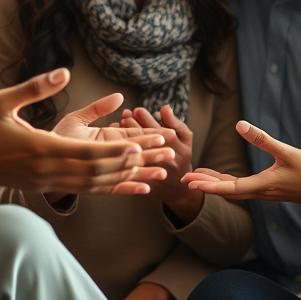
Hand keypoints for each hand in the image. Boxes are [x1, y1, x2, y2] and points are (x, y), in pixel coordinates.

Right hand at [0, 69, 168, 194]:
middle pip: (98, 172)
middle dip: (133, 166)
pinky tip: (127, 188)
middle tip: (163, 160)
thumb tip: (65, 72)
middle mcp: (48, 171)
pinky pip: (82, 190)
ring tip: (155, 175)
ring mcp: (45, 182)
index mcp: (41, 149)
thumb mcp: (3, 101)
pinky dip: (107, 189)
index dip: (117, 152)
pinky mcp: (42, 186)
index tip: (143, 146)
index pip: (87, 155)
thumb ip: (35, 87)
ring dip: (126, 179)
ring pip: (93, 185)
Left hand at [121, 105, 202, 222]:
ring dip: (125, 138)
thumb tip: (165, 107)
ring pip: (135, 152)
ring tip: (118, 125)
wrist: (178, 191)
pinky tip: (115, 142)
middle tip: (125, 115)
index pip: (159, 131)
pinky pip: (128, 165)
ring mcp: (153, 172)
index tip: (137, 109)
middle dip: (133, 126)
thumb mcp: (185, 141)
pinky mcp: (142, 181)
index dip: (147, 120)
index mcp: (176, 149)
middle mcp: (165, 161)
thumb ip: (176, 123)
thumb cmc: (181, 159)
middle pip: (146, 141)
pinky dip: (120, 153)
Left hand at [181, 120, 300, 209]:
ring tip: (192, 177)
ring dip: (212, 184)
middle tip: (184, 178)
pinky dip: (223, 184)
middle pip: (227, 190)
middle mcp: (261, 190)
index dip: (214, 184)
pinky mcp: (263, 191)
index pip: (235, 185)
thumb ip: (282, 137)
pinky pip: (238, 189)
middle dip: (205, 184)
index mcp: (268, 182)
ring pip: (231, 190)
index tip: (195, 181)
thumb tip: (268, 121)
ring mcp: (262, 192)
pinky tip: (212, 178)